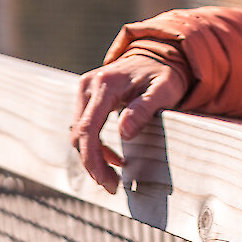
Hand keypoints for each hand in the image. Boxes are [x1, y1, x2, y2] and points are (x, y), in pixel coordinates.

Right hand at [69, 56, 184, 192]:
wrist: (157, 55)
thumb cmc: (163, 74)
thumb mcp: (163, 90)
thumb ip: (144, 109)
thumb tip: (124, 132)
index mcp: (104, 85)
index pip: (88, 129)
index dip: (93, 159)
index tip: (107, 181)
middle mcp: (88, 85)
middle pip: (78, 134)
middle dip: (92, 164)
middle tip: (111, 186)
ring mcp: (84, 89)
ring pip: (78, 132)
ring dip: (92, 157)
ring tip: (113, 176)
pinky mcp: (87, 96)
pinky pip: (84, 126)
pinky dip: (94, 146)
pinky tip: (113, 158)